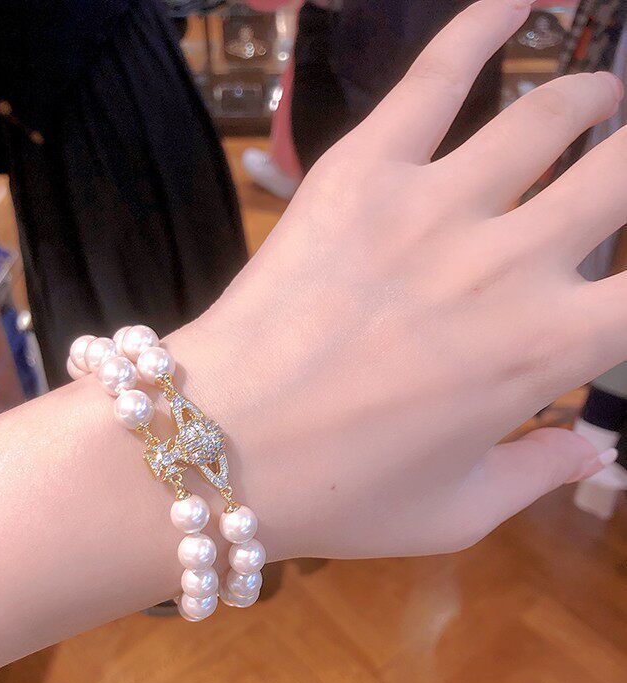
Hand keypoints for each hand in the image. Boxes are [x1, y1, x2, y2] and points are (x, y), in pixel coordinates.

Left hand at [169, 0, 625, 560]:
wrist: (215, 448)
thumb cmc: (339, 496)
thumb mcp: (453, 514)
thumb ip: (537, 474)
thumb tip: (593, 450)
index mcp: (546, 349)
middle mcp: (511, 260)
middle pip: (623, 174)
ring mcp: (435, 202)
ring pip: (551, 115)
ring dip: (593, 101)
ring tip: (600, 101)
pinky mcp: (362, 167)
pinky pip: (436, 74)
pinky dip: (486, 22)